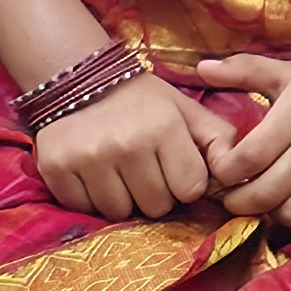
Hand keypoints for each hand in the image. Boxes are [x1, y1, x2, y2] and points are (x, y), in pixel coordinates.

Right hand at [32, 70, 231, 222]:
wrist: (81, 78)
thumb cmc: (143, 101)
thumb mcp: (187, 110)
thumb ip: (220, 138)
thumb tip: (235, 172)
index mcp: (163, 127)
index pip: (190, 190)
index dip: (185, 183)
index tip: (173, 167)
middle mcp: (125, 144)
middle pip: (156, 207)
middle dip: (155, 194)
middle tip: (144, 169)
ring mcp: (87, 158)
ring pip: (119, 212)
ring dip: (123, 198)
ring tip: (119, 171)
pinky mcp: (56, 168)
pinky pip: (84, 208)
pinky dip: (90, 197)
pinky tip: (94, 173)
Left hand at [191, 53, 290, 236]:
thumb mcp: (283, 72)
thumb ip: (242, 69)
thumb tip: (201, 68)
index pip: (249, 158)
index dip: (226, 172)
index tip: (221, 170)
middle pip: (266, 193)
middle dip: (240, 201)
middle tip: (234, 196)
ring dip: (271, 215)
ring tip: (265, 202)